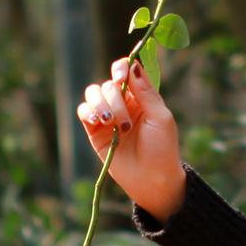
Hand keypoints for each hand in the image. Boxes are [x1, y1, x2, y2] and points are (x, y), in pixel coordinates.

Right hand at [77, 56, 185, 221]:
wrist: (152, 179)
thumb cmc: (162, 148)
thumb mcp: (160, 117)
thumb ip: (145, 92)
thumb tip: (133, 66)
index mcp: (141, 96)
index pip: (126, 71)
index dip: (121, 68)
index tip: (121, 77)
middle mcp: (123, 102)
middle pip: (109, 84)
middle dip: (115, 100)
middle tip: (125, 123)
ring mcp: (108, 116)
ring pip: (93, 93)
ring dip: (101, 105)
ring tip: (110, 123)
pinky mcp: (95, 131)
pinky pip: (83, 111)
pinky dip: (88, 111)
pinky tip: (98, 122)